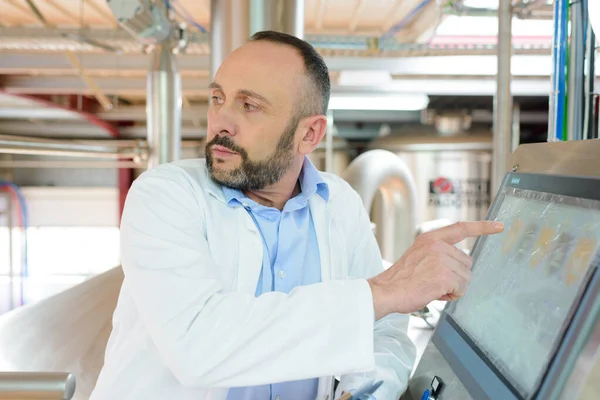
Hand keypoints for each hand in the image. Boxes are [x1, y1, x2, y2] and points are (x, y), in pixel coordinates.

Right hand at [368, 221, 503, 319]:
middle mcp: (437, 245)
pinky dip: (451, 296)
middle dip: (456, 276)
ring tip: (431, 287)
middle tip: (433, 281)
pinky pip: (461, 289)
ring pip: (466, 278)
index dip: (482, 227)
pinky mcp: (444, 276)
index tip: (499, 225)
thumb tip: (462, 264)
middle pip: (467, 263)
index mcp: (430, 238)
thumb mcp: (419, 256)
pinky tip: (434, 293)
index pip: (461, 228)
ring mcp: (441, 259)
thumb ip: (439, 254)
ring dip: (453, 287)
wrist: (386, 291)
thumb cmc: (401, 279)